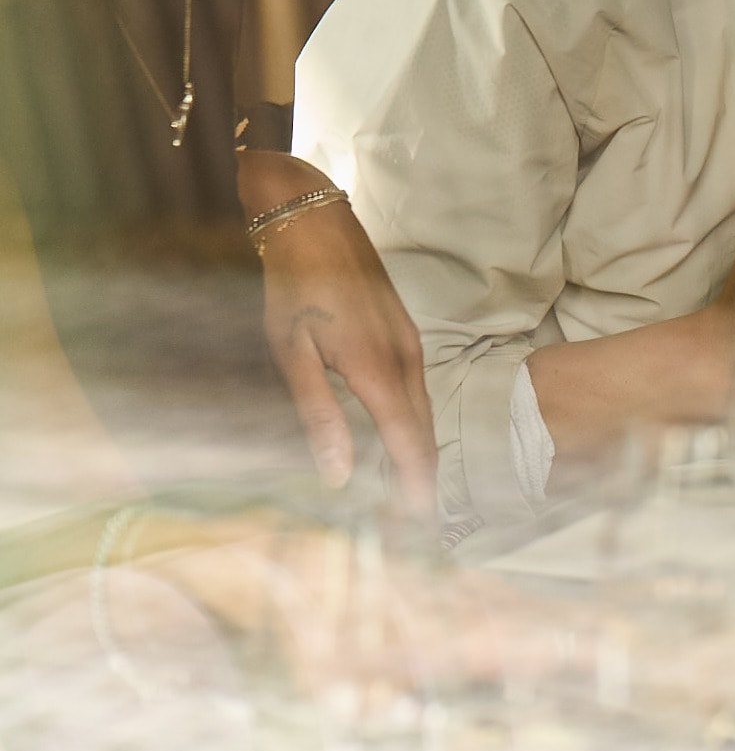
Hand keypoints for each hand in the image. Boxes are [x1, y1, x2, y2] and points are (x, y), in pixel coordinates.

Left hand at [244, 153, 436, 515]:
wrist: (315, 223)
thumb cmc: (293, 288)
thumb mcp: (292, 352)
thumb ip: (319, 414)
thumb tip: (338, 474)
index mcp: (376, 368)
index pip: (409, 441)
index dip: (416, 486)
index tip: (419, 527)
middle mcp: (403, 358)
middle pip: (425, 431)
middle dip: (423, 479)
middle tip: (416, 527)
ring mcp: (409, 342)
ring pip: (424, 410)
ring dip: (420, 453)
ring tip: (411, 495)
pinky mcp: (404, 333)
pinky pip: (418, 390)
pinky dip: (415, 425)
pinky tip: (402, 441)